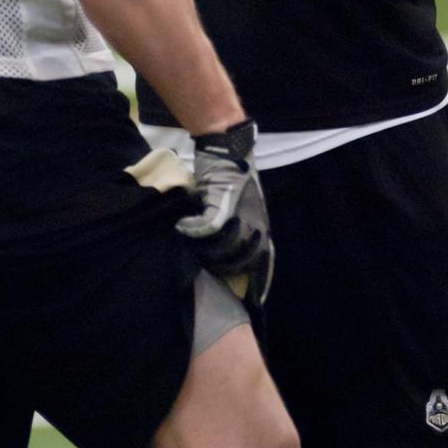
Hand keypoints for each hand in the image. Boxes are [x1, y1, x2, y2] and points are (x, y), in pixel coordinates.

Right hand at [176, 119, 273, 305]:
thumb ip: (237, 228)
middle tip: (205, 260)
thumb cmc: (233, 177)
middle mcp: (255, 224)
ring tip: (193, 239)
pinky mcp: (221, 205)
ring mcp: (239, 216)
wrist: (229, 147)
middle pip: (238, 261)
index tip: (255, 301)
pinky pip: (205, 229)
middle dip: (221, 266)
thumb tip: (224, 254)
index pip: (265, 262)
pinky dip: (191, 229)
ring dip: (204, 248)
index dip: (260, 282)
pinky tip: (182, 225)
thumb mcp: (242, 205)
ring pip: (220, 249)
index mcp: (262, 226)